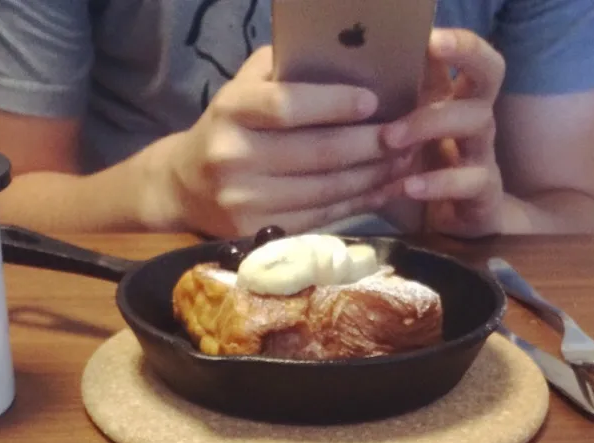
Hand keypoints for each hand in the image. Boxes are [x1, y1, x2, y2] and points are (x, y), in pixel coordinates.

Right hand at [163, 47, 412, 236]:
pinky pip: (320, 218)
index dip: (334, 104)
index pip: (288, 107)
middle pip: (317, 154)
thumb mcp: (245, 88)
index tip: (373, 101)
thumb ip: (286, 72)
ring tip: (405, 162)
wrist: (186, 187)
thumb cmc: (229, 127)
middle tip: (407, 136)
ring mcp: (245, 202)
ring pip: (325, 191)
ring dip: (373, 177)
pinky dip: (357, 205)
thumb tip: (350, 58)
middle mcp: (234, 159)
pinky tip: (383, 190)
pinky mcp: (258, 233)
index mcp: (231, 112)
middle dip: (371, 145)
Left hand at [381, 30, 506, 237]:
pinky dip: (438, 182)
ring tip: (391, 139)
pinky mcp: (484, 192)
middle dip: (465, 52)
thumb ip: (373, 120)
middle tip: (431, 46)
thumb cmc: (413, 179)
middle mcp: (471, 117)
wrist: (450, 230)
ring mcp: (481, 153)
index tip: (422, 28)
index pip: (458, 53)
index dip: (446, 37)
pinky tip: (409, 187)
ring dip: (430, 123)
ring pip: (477, 120)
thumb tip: (321, 91)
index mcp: (448, 100)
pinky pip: (470, 180)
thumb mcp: (390, 146)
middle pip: (489, 70)